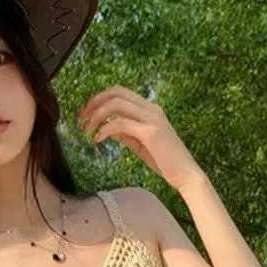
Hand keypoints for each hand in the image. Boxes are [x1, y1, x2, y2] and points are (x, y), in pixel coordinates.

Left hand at [78, 85, 204, 190]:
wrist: (186, 174)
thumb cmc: (165, 162)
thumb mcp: (141, 144)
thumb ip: (126, 133)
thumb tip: (108, 127)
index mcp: (150, 109)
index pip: (120, 92)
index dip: (100, 98)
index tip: (86, 113)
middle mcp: (152, 109)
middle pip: (116, 92)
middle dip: (94, 102)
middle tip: (81, 118)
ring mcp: (152, 118)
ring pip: (116, 104)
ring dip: (96, 115)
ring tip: (87, 130)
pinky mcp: (150, 132)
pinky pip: (120, 124)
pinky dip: (104, 129)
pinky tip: (97, 139)